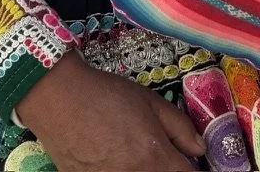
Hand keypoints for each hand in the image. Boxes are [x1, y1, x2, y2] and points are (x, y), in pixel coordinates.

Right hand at [15, 51, 204, 170]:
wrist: (59, 100)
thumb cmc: (108, 95)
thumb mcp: (150, 101)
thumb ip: (179, 127)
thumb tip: (200, 149)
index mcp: (154, 158)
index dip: (192, 170)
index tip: (189, 163)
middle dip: (168, 170)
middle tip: (162, 157)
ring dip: (144, 171)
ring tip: (136, 157)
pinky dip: (120, 171)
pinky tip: (115, 160)